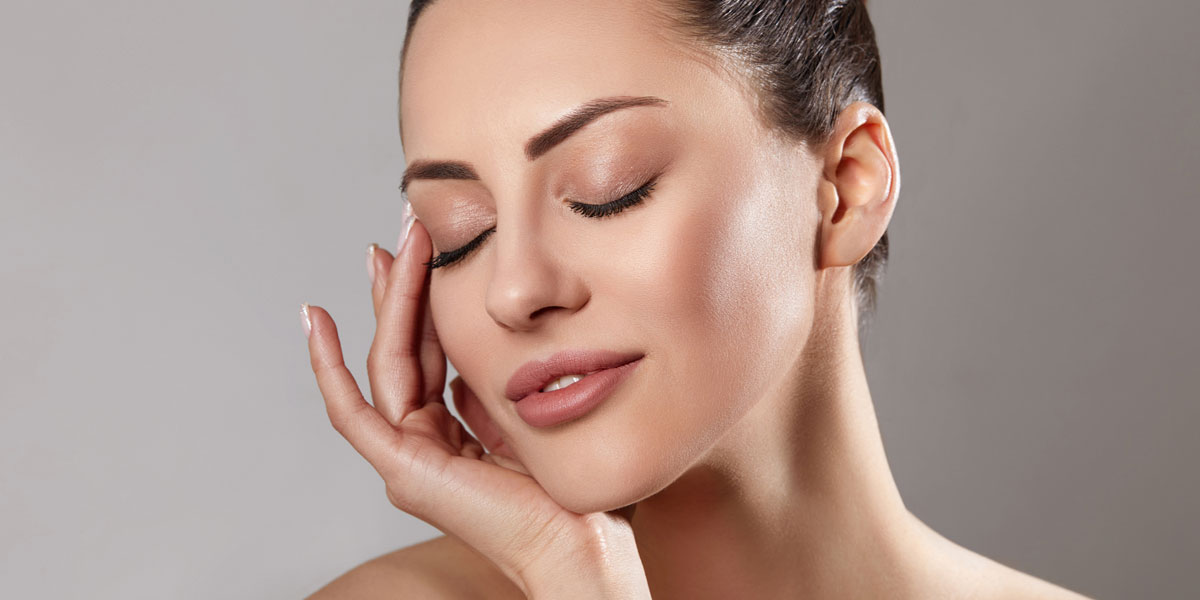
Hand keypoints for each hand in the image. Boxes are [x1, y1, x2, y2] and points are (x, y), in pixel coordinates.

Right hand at [301, 216, 649, 597]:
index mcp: (450, 432)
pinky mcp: (402, 469)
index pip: (429, 351)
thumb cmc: (567, 488)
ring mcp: (408, 457)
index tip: (427, 245)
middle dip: (401, 285)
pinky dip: (328, 366)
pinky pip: (352, 411)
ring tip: (390, 246)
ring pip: (386, 362)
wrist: (579, 541)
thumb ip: (491, 383)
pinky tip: (314, 320)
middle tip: (406, 227)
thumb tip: (480, 342)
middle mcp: (422, 442)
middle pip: (401, 348)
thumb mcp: (524, 412)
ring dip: (387, 301)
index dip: (424, 298)